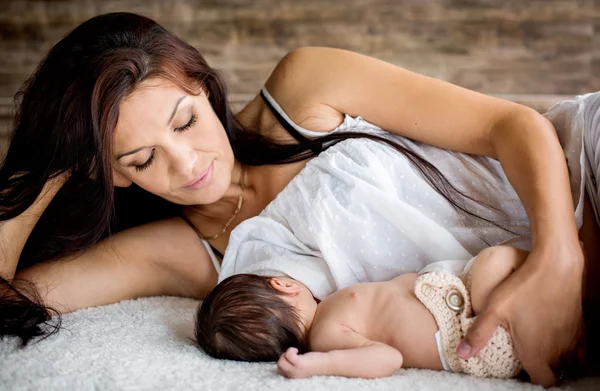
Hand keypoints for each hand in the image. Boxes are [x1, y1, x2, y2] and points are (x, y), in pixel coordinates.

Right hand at [277, 347, 327, 378]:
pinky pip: (288, 355)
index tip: (291, 357)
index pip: (279, 371)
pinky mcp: (300, 364)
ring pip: (281, 361)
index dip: (283, 361)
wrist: (327, 364)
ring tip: (295, 352)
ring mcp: (296, 370)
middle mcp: (293, 375)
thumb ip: (293, 364)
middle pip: (279, 366)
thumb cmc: (315, 362)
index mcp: (293, 376)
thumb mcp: (301, 365)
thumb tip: (284, 356)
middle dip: (282, 357)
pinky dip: (290, 350)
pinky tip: (297, 350)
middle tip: (293, 354)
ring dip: (286, 353)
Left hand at [458, 241, 583, 386]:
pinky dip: (571, 351)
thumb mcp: (494, 309)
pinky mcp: (581, 328)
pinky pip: (580, 350)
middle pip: (555, 373)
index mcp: (536, 352)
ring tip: (541, 348)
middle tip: (529, 356)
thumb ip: (478, 334)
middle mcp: (558, 351)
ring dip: (556, 360)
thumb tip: (461, 354)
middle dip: (542, 369)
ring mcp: (572, 340)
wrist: (556, 267)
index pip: (542, 381)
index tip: (522, 368)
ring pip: (568, 362)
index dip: (531, 378)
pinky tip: (557, 339)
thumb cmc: (523, 287)